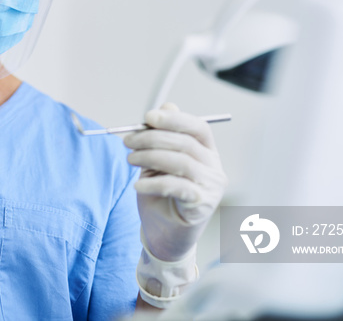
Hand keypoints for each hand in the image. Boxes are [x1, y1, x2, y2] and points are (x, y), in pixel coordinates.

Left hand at [125, 103, 226, 261]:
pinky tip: (137, 185)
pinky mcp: (202, 205)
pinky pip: (177, 186)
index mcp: (207, 152)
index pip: (198, 127)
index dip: (174, 118)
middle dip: (152, 138)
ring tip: (130, 160)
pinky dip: (154, 183)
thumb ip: (162, 137)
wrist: (164, 235)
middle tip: (128, 141)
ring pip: (181, 162)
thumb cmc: (161, 196)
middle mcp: (215, 167)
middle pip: (186, 143)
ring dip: (150, 157)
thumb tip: (164, 106)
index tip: (148, 117)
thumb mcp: (157, 162)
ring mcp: (212, 187)